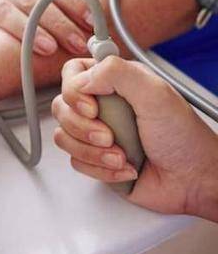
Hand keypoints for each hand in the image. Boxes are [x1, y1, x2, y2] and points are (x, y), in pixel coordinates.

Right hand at [52, 56, 217, 220]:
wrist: (192, 180)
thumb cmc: (183, 138)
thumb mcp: (155, 94)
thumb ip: (117, 73)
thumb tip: (81, 78)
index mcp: (115, 82)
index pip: (72, 73)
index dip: (73, 91)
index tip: (92, 107)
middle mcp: (102, 104)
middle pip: (61, 106)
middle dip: (83, 127)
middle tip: (109, 136)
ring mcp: (95, 132)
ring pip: (64, 136)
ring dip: (93, 151)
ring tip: (122, 155)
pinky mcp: (94, 158)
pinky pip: (75, 161)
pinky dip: (100, 168)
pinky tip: (124, 167)